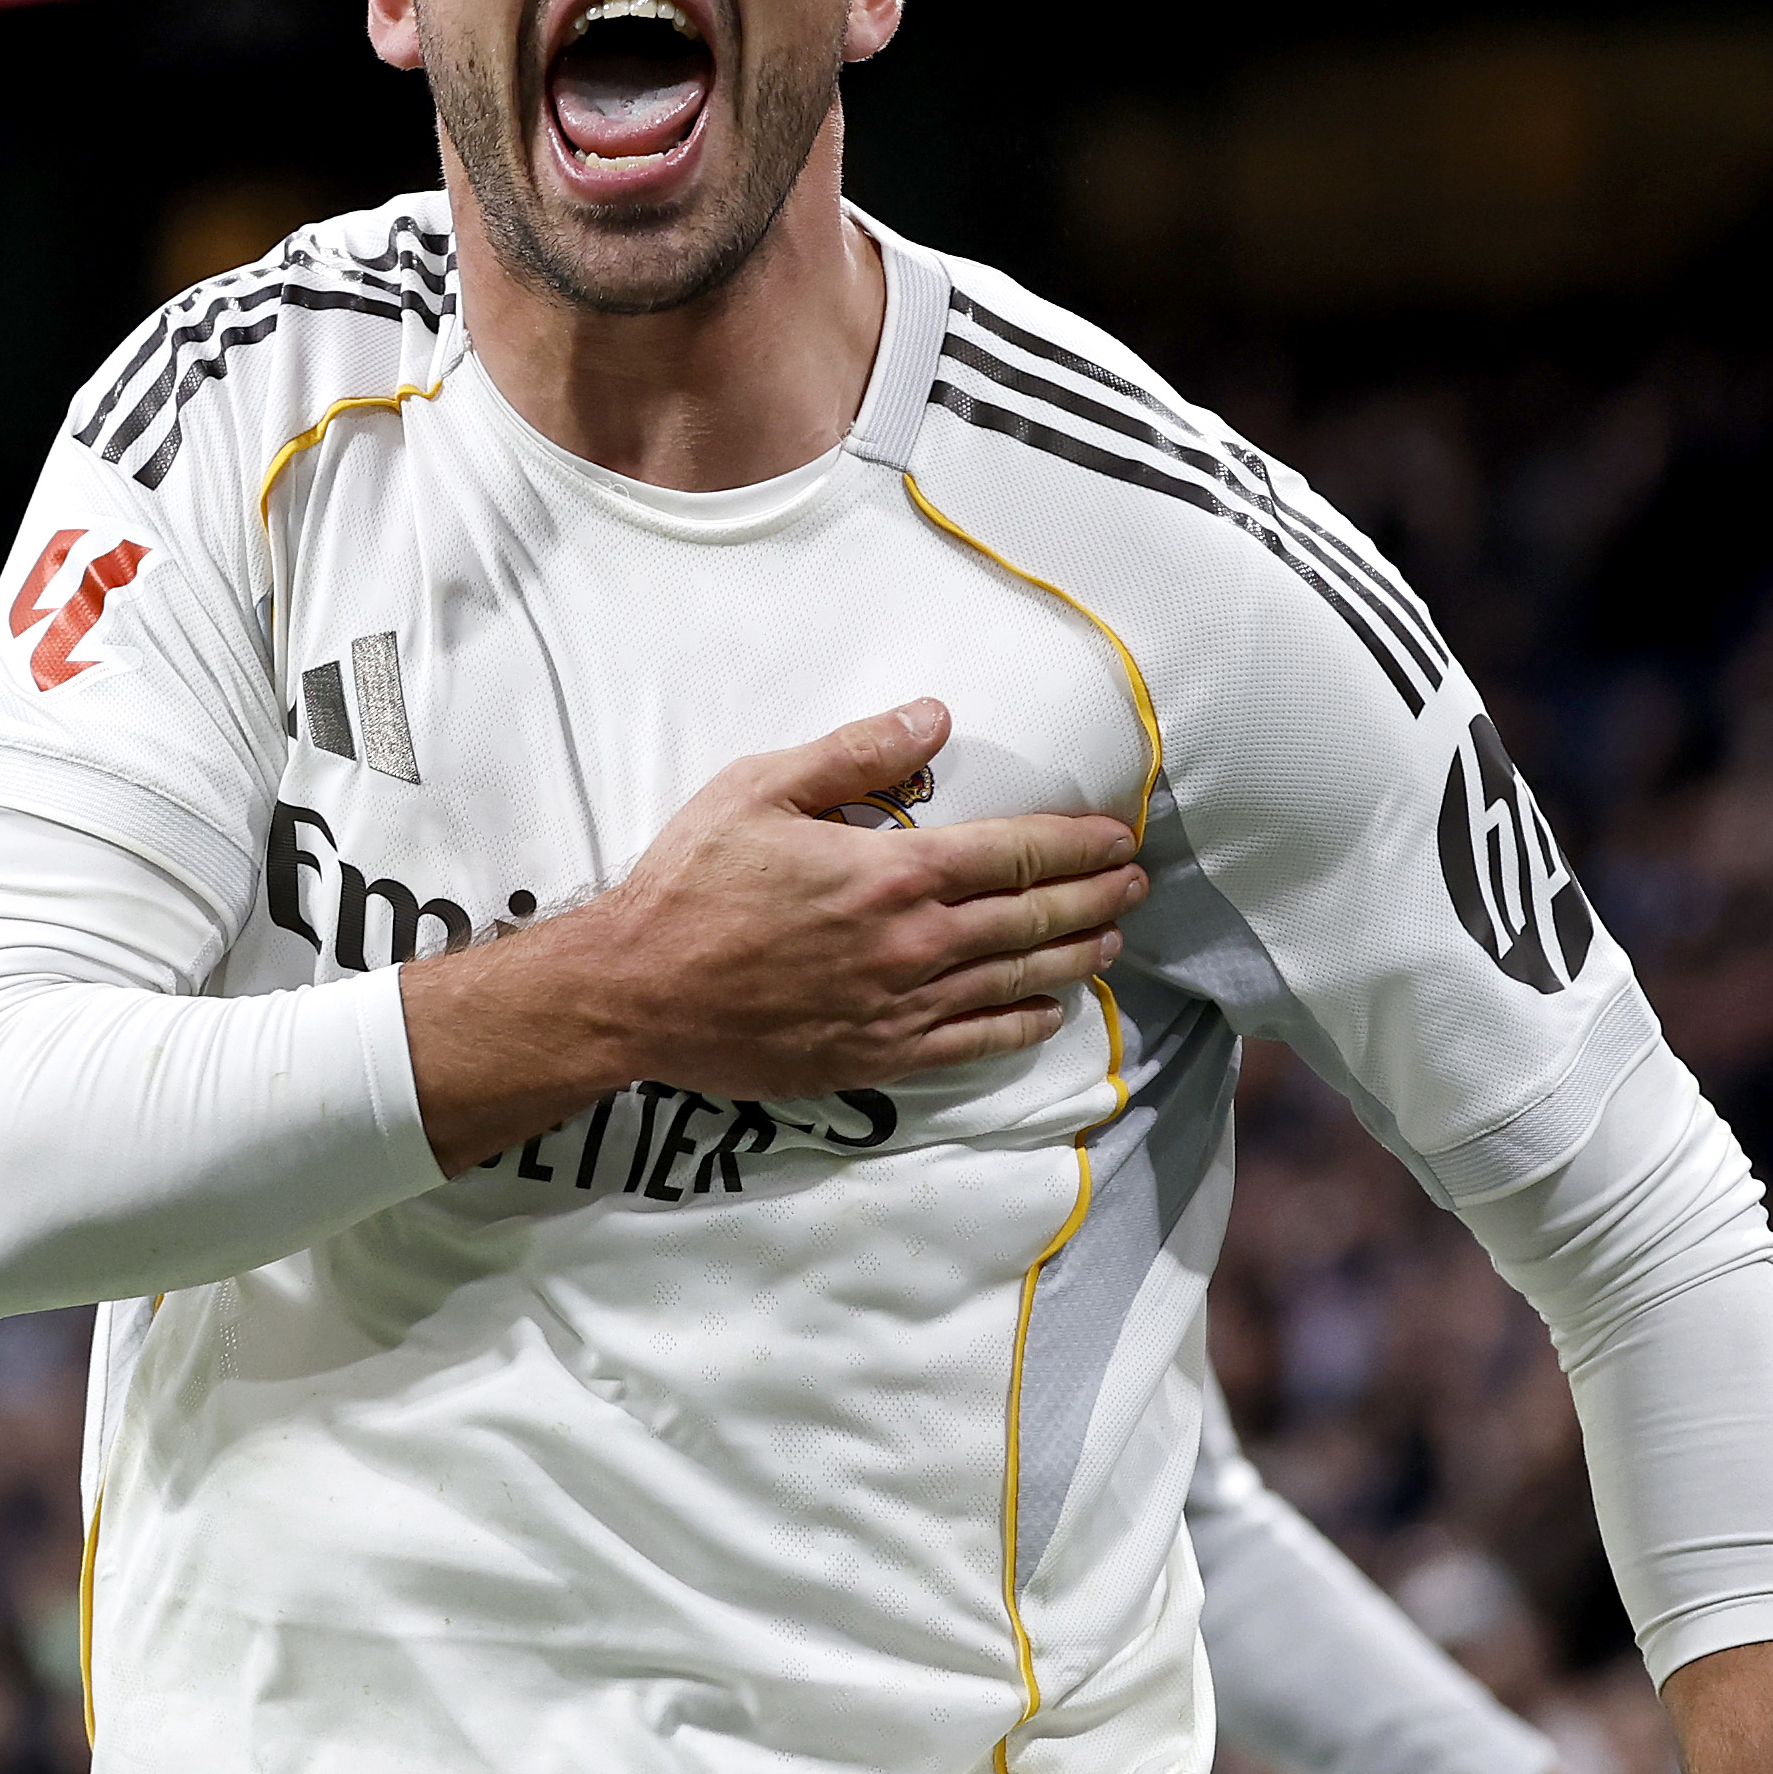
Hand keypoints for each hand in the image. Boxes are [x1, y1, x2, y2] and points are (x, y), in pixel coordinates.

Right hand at [406, 701, 1143, 1164]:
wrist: (636, 992)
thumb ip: (854, 755)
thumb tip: (933, 718)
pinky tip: (1049, 1011)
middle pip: (1031, 917)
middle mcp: (912, 944)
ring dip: (1073, 955)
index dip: (1074, 843)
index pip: (1013, 853)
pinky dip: (1021, 1025)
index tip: (1116, 835)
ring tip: (1112, 937)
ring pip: (1015, 980)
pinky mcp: (877, 1055)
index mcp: (891, 871)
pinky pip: (972, 1044)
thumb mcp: (760, 789)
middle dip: (1093, 896)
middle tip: (1135, 882)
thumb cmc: (689, 884)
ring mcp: (900, 1007)